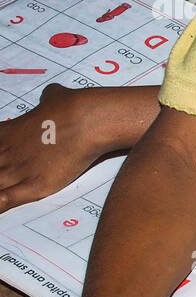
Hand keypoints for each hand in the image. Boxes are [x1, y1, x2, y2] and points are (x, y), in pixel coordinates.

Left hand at [0, 83, 105, 212]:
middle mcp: (4, 153)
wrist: (86, 120)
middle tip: (5, 174)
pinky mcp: (32, 186)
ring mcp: (15, 171)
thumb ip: (47, 100)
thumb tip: (52, 96)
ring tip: (3, 187)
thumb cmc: (72, 107)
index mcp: (4, 133)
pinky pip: (3, 200)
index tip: (3, 158)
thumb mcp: (54, 96)